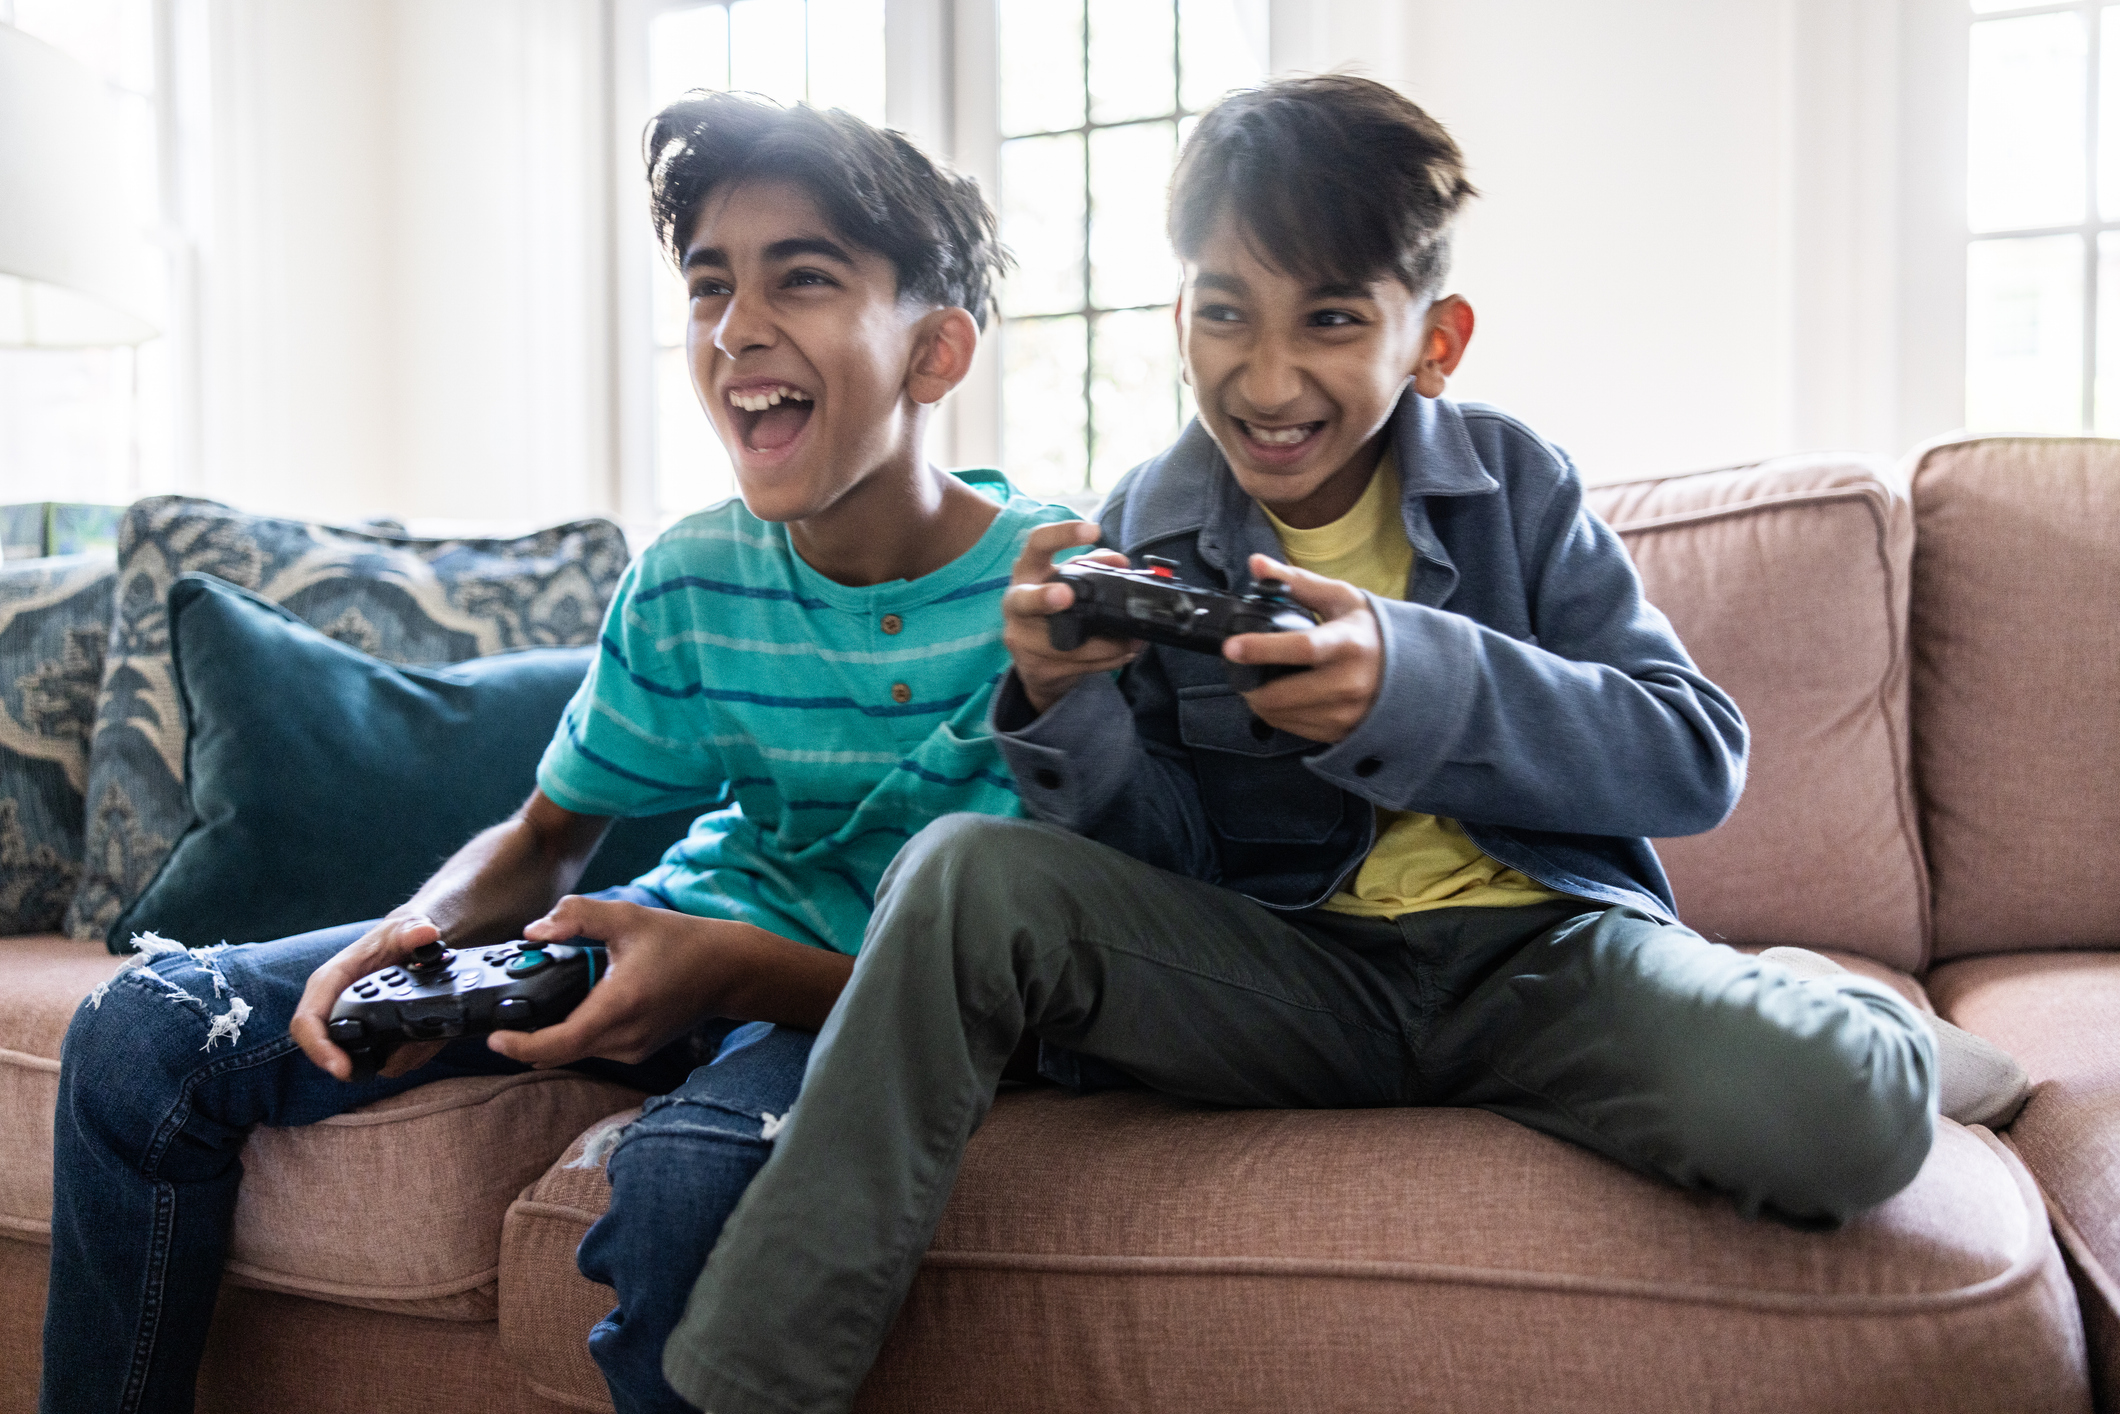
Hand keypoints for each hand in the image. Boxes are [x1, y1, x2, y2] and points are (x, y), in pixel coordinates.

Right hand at [292, 915, 453, 1080]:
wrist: (413, 943)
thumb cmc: (397, 937)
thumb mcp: (405, 928)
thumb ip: (412, 930)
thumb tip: (426, 933)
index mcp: (330, 982)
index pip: (307, 1021)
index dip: (319, 1047)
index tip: (341, 1067)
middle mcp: (333, 1007)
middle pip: (326, 1051)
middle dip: (355, 1065)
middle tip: (385, 1066)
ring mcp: (351, 1024)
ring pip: (359, 1059)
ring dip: (390, 1059)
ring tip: (420, 1044)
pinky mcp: (371, 1036)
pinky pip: (382, 1056)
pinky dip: (406, 1054)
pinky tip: (426, 1042)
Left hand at [485, 896, 753, 1067]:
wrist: (728, 970)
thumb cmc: (681, 941)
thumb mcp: (627, 917)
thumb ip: (577, 916)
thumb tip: (535, 931)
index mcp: (619, 1006)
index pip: (558, 1044)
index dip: (520, 1046)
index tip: (494, 1037)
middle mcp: (625, 1037)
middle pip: (558, 1052)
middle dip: (527, 1037)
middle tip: (508, 1010)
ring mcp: (633, 1050)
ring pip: (574, 1052)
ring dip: (552, 1035)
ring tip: (543, 1000)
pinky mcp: (638, 1052)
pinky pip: (593, 1049)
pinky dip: (575, 1034)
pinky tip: (577, 1005)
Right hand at [1001, 521, 1140, 715]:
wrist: (1036, 663)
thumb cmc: (1054, 610)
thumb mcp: (1069, 581)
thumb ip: (1093, 566)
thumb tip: (1120, 562)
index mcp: (1028, 572)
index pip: (1037, 543)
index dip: (1063, 534)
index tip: (1093, 530)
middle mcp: (1016, 603)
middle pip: (1024, 599)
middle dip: (1044, 598)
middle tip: (1066, 596)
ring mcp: (1021, 640)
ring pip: (1063, 644)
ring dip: (1103, 644)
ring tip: (1130, 642)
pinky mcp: (1036, 669)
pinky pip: (1076, 666)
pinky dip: (1106, 661)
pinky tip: (1123, 654)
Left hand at [1223, 553, 1383, 742]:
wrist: (1414, 669)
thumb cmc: (1370, 630)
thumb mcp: (1339, 598)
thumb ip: (1296, 582)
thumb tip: (1257, 564)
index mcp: (1348, 643)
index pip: (1301, 649)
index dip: (1262, 649)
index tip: (1232, 647)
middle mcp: (1349, 682)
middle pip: (1283, 693)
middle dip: (1249, 684)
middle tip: (1238, 670)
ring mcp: (1346, 712)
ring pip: (1283, 716)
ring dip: (1259, 701)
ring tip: (1255, 683)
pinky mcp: (1342, 731)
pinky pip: (1295, 729)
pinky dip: (1277, 715)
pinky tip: (1277, 699)